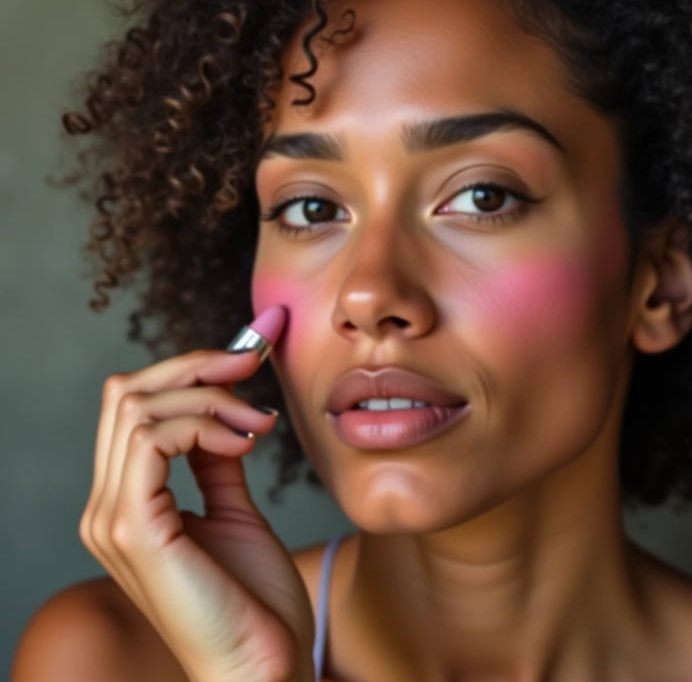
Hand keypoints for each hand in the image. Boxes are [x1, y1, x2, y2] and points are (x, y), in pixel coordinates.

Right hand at [80, 344, 315, 681]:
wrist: (263, 665)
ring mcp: (113, 519)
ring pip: (138, 408)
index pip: (133, 405)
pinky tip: (245, 442)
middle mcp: (107, 508)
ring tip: (258, 423)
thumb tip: (222, 412)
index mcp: (127, 502)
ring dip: (209, 398)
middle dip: (195, 366)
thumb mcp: (233, 510)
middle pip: (127, 393)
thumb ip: (216, 461)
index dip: (188, 371)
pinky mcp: (134, 530)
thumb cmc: (253, 597)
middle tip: (250, 364)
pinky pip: (151, 440)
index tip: (247, 360)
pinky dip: (204, 424)